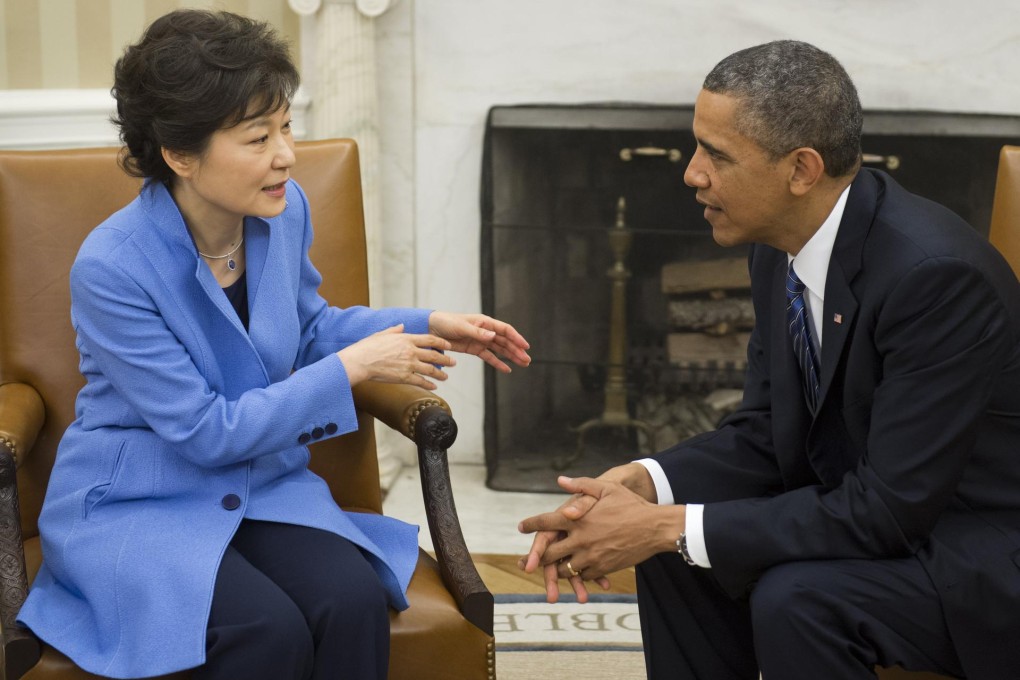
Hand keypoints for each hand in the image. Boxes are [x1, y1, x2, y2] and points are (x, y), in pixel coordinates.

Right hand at [337, 324, 454, 389]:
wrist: (360, 361)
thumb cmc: (368, 347)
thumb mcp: (382, 334)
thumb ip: (395, 330)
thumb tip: (402, 325)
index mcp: (406, 339)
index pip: (430, 340)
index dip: (442, 343)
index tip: (448, 346)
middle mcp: (411, 351)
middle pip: (434, 355)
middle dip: (446, 360)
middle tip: (453, 362)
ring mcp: (408, 365)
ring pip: (430, 370)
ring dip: (440, 374)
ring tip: (446, 376)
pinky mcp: (404, 377)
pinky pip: (421, 381)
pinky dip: (429, 384)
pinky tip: (434, 386)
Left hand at [428, 311, 530, 372]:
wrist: (432, 328)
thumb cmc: (446, 322)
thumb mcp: (461, 327)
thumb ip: (477, 333)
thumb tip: (493, 336)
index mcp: (484, 322)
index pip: (505, 330)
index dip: (516, 338)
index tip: (525, 347)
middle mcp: (485, 331)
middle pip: (505, 341)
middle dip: (517, 350)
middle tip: (527, 360)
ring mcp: (481, 340)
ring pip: (500, 349)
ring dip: (511, 357)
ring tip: (522, 364)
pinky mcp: (474, 348)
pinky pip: (489, 356)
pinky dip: (497, 363)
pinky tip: (506, 369)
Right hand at [517, 489, 608, 602]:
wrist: (619, 502)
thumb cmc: (600, 498)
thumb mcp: (593, 495)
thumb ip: (579, 503)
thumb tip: (567, 512)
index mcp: (559, 523)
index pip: (543, 540)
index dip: (535, 554)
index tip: (528, 567)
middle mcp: (564, 537)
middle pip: (553, 560)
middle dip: (552, 579)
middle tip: (552, 597)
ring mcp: (576, 547)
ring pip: (571, 568)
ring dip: (576, 583)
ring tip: (583, 598)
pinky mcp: (590, 553)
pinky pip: (590, 568)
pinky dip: (597, 577)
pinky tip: (605, 585)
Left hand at [519, 476, 684, 599]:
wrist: (654, 528)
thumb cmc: (631, 505)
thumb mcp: (606, 488)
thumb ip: (581, 485)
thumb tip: (560, 480)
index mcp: (577, 518)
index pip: (546, 522)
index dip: (530, 524)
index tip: (521, 527)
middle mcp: (580, 539)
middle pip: (549, 552)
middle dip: (538, 556)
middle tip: (530, 560)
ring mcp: (591, 556)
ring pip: (564, 568)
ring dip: (557, 568)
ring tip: (553, 567)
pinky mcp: (602, 568)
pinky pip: (583, 576)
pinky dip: (578, 575)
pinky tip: (577, 572)